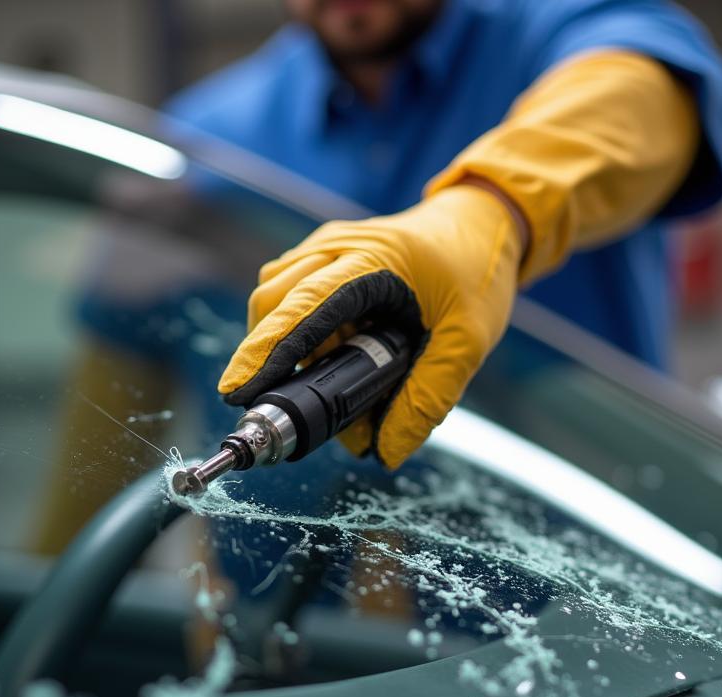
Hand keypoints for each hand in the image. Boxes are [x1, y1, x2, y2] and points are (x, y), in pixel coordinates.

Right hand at [218, 183, 522, 468]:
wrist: (482, 222)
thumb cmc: (476, 274)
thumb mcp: (468, 341)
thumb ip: (427, 397)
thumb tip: (385, 450)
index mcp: (374, 261)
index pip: (304, 308)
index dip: (266, 352)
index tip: (239, 392)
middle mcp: (339, 247)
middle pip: (273, 303)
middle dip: (267, 360)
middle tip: (284, 407)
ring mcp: (326, 248)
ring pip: (274, 300)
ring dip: (286, 350)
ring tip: (326, 381)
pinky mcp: (323, 258)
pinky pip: (291, 297)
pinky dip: (299, 336)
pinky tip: (330, 355)